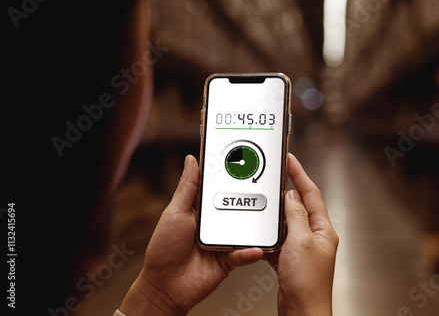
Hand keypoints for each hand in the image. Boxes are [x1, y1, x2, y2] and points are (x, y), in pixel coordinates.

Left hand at [119, 155, 262, 315]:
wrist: (164, 286)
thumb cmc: (163, 249)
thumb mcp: (175, 212)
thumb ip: (187, 188)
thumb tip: (191, 160)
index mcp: (200, 209)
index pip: (217, 188)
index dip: (228, 175)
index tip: (241, 159)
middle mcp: (214, 223)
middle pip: (235, 205)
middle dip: (247, 195)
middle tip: (263, 183)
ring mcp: (223, 240)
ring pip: (244, 228)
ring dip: (254, 224)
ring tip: (268, 213)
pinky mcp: (229, 260)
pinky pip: (244, 253)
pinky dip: (251, 251)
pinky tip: (256, 247)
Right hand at [267, 153, 338, 315]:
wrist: (302, 311)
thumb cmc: (307, 283)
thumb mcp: (300, 242)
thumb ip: (295, 216)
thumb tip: (292, 196)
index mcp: (323, 229)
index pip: (311, 193)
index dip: (299, 174)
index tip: (290, 159)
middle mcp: (315, 236)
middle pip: (300, 205)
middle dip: (286, 190)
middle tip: (275, 174)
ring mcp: (303, 247)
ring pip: (288, 222)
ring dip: (276, 213)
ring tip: (266, 201)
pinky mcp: (291, 258)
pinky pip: (280, 239)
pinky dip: (271, 233)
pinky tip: (263, 233)